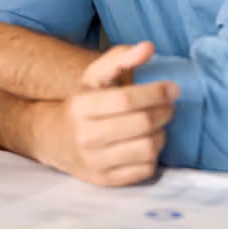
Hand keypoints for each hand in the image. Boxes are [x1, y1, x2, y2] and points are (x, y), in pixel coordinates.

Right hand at [37, 42, 178, 186]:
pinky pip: (145, 169)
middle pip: (141, 124)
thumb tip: (148, 47)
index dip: (154, 93)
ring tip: (158, 125)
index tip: (172, 88)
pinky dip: (154, 155)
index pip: (125, 99)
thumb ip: (120, 58)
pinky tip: (147, 143)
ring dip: (161, 134)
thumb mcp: (94, 78)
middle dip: (164, 112)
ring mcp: (95, 161)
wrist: (55, 140)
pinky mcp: (106, 180)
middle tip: (169, 106)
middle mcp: (84, 136)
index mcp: (80, 106)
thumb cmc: (83, 105)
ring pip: (147, 148)